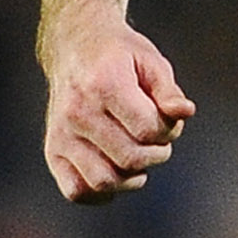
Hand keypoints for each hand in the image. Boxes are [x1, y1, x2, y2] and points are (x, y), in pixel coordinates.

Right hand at [41, 6, 194, 203]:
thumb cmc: (120, 55)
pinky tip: (115, 173)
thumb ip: (169, 91)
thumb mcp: (151, 61)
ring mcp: (61, 133)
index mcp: (104, 84)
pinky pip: (76, 190)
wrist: (75, 44)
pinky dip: (100, 193)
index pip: (148, 130)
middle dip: (156, 154)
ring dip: (132, 178)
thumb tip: (185, 113)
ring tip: (138, 159)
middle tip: (157, 140)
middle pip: (129, 158)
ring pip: (103, 181)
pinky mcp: (53, 150)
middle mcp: (77, 111)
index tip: (168, 120)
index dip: (170, 131)